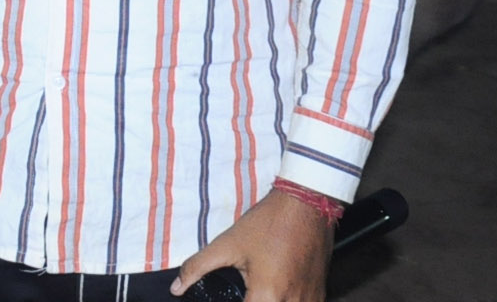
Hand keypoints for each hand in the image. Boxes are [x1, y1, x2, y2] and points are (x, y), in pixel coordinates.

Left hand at [170, 190, 330, 301]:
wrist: (307, 204)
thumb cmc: (268, 223)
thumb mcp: (228, 244)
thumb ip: (198, 267)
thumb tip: (176, 288)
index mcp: (268, 296)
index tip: (226, 298)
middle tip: (243, 292)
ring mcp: (311, 301)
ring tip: (255, 292)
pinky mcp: (320, 295)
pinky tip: (274, 294)